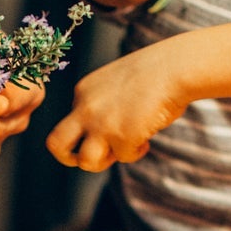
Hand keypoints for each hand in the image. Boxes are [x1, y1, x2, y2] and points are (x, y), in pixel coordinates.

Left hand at [46, 53, 186, 173]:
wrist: (174, 68)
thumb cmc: (154, 73)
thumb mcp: (117, 85)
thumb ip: (105, 106)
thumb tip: (108, 136)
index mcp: (83, 92)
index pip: (71, 122)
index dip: (89, 132)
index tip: (110, 127)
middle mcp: (85, 108)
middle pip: (56, 143)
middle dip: (69, 158)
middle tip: (93, 157)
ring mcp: (101, 124)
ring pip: (84, 160)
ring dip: (102, 162)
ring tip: (122, 150)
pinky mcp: (121, 136)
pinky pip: (123, 158)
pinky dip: (135, 153)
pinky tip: (147, 139)